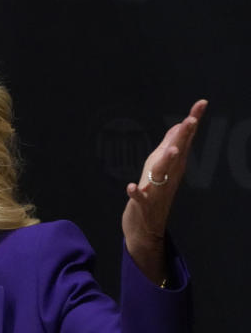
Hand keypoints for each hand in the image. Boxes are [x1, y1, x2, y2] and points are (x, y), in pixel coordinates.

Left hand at [121, 99, 207, 283]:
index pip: (184, 140)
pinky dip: (136, 193)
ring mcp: (157, 192)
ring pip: (162, 175)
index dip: (192, 121)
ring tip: (171, 150)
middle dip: (183, 137)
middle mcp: (168, 177)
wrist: (145, 229)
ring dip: (166, 163)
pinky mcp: (143, 206)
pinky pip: (140, 199)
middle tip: (191, 120)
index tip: (201, 103)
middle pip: (177, 154)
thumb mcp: (160, 167)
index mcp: (173, 167)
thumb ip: (169, 146)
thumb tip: (179, 125)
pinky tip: (131, 187)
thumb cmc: (153, 195)